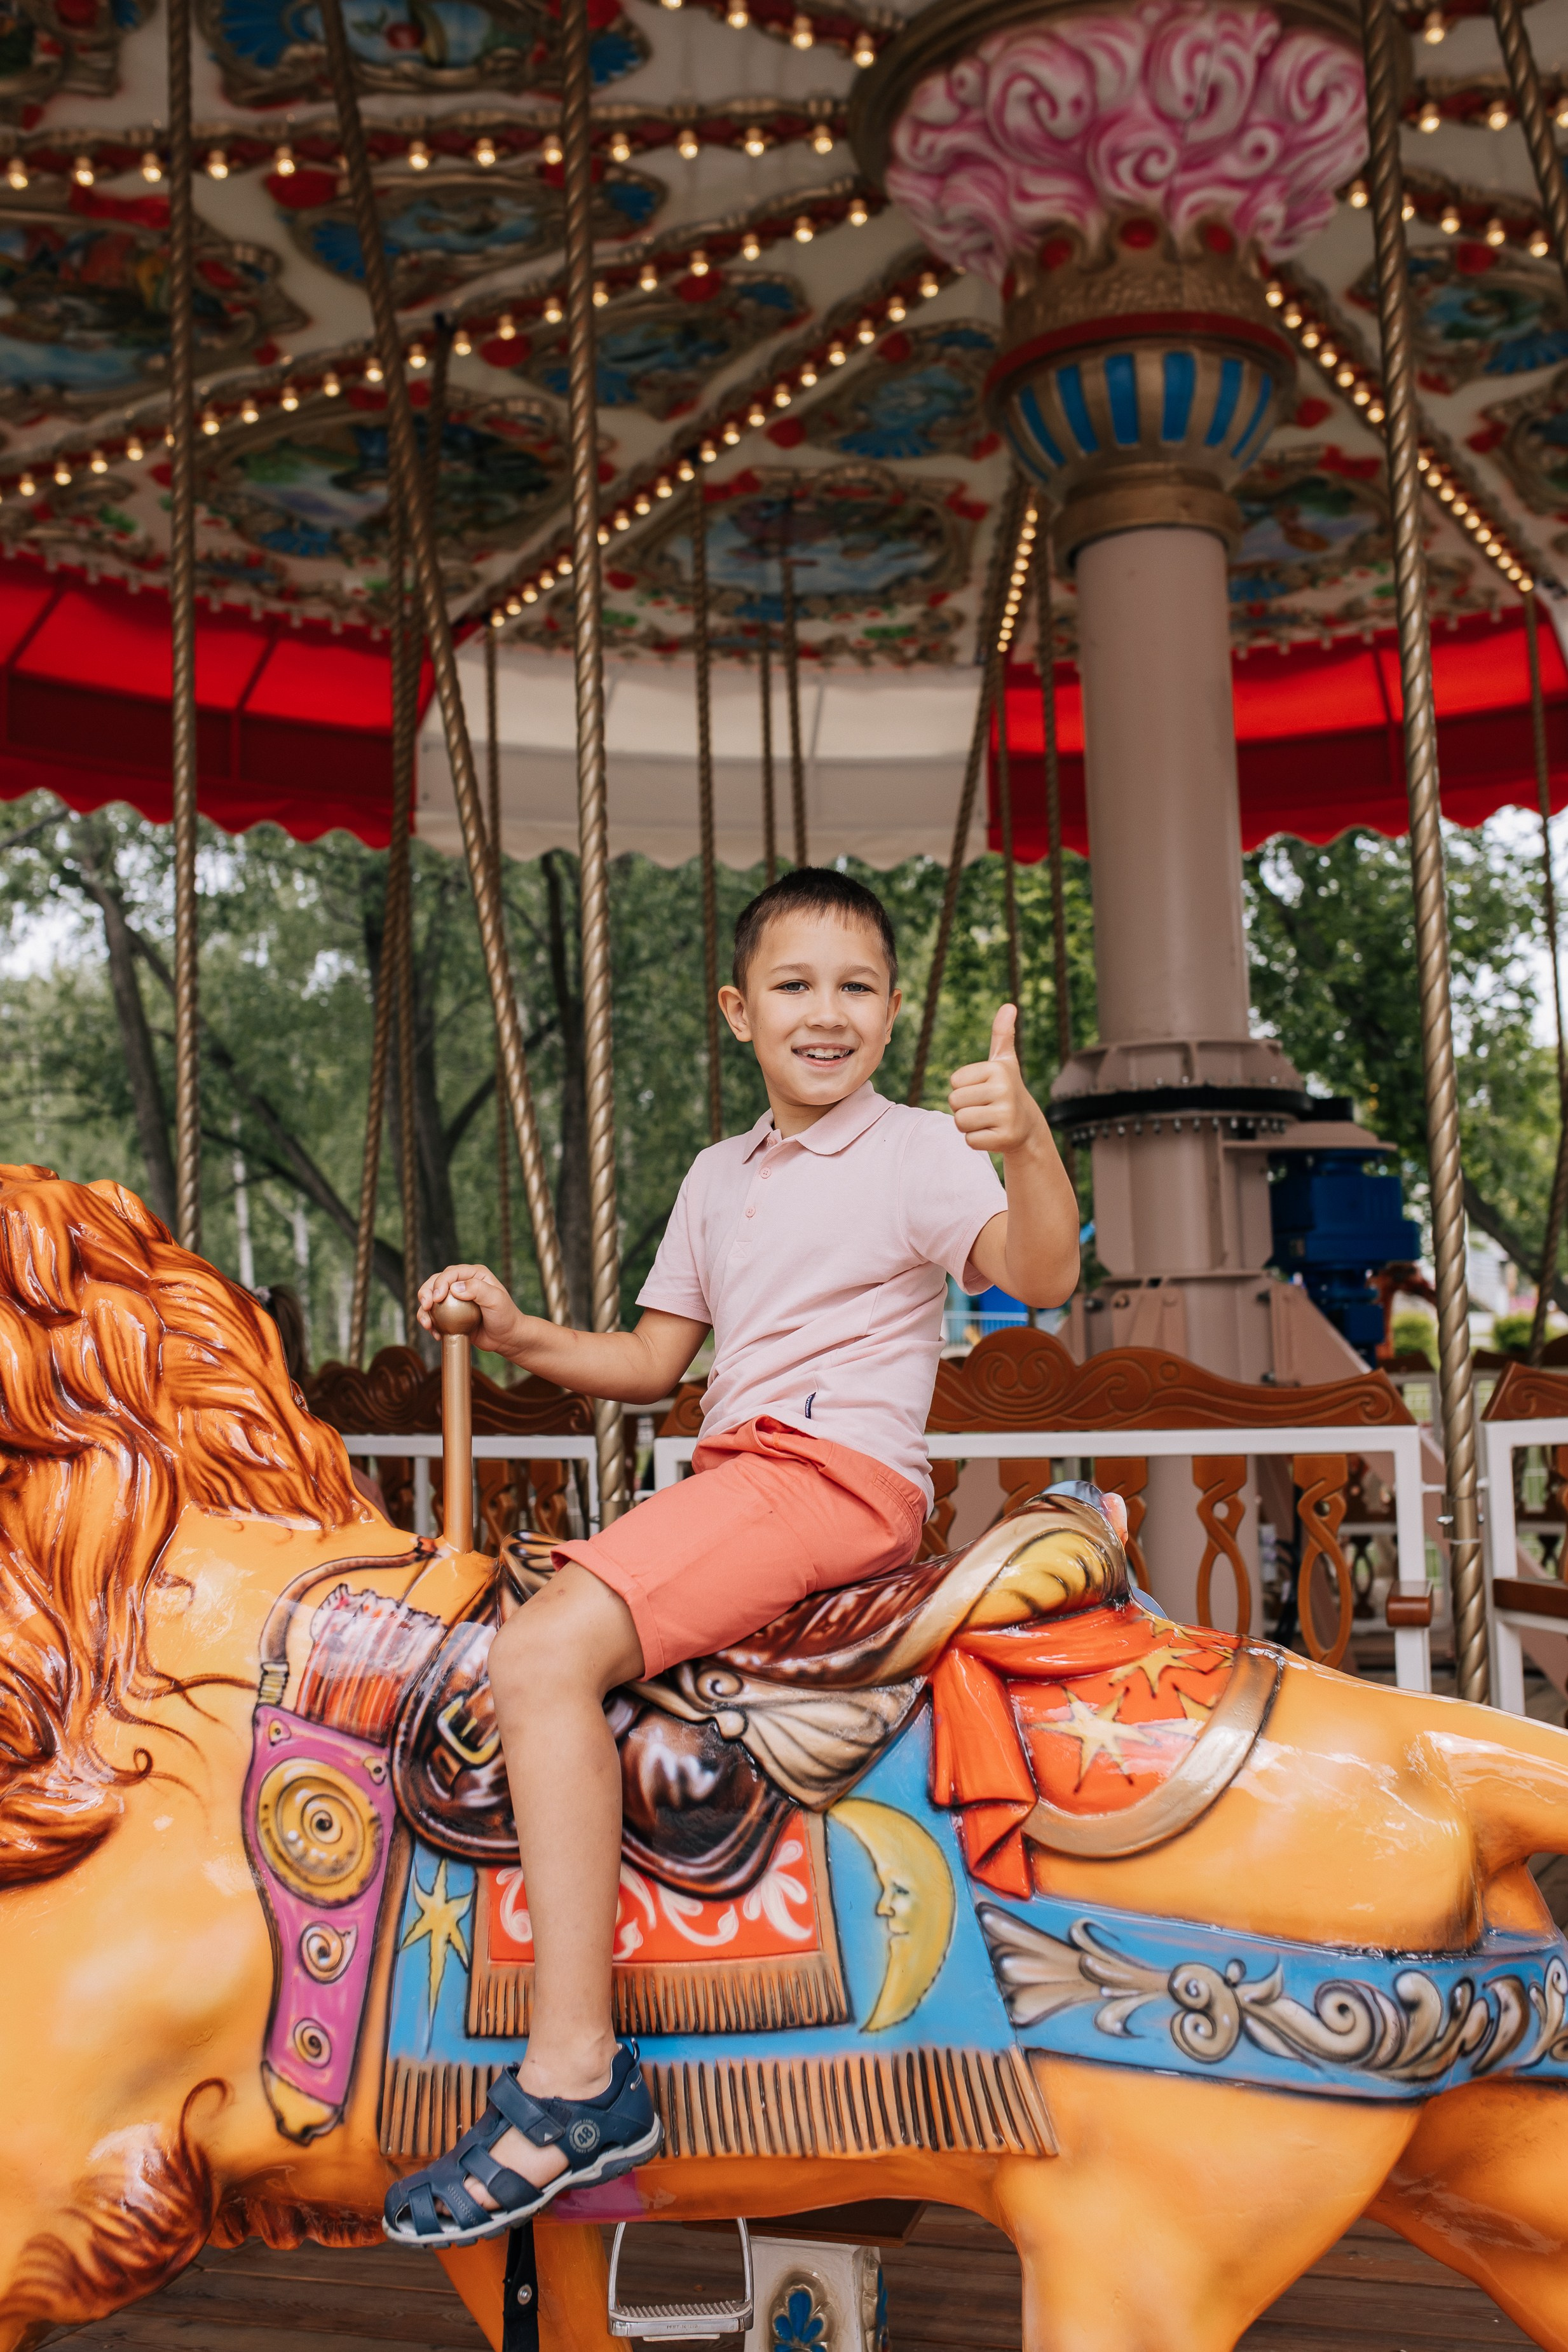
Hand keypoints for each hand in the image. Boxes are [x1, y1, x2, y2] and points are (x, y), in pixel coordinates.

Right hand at [418, 1263, 522, 1354]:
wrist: (506, 1337)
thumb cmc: (506, 1317)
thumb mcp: (496, 1301)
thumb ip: (479, 1290)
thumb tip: (455, 1288)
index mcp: (474, 1274)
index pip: (450, 1273)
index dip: (439, 1283)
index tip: (437, 1298)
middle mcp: (463, 1283)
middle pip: (435, 1282)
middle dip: (426, 1293)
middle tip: (426, 1307)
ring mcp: (455, 1299)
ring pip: (431, 1298)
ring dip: (424, 1310)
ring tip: (427, 1324)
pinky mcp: (450, 1314)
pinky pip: (434, 1315)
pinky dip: (430, 1323)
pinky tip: (435, 1333)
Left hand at [949, 1005, 1046, 1156]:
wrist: (1027, 1126)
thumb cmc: (1007, 1090)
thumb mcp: (1004, 1062)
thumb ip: (1002, 1034)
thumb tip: (1009, 1006)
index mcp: (998, 1069)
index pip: (954, 1082)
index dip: (964, 1089)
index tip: (983, 1090)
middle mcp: (1004, 1090)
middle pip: (954, 1101)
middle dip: (964, 1107)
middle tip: (984, 1108)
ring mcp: (1006, 1115)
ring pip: (960, 1121)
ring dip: (969, 1125)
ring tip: (987, 1120)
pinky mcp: (1004, 1138)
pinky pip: (969, 1140)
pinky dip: (977, 1140)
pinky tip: (993, 1134)